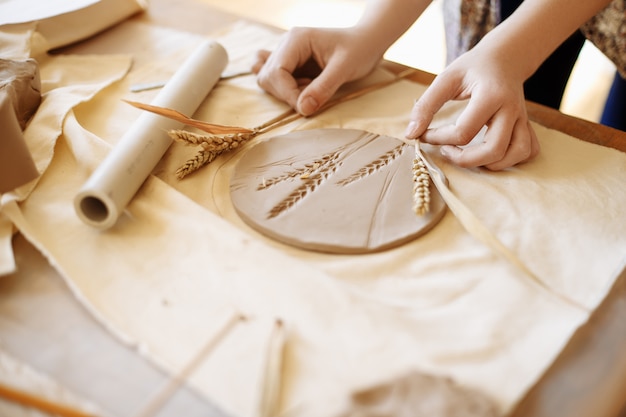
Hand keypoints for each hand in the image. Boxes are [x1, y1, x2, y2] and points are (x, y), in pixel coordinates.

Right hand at [253, 27, 382, 115]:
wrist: (367, 43)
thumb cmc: (359, 50)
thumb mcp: (345, 68)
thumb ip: (323, 88)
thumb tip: (302, 109)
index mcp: (296, 39)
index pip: (276, 72)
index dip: (289, 94)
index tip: (307, 107)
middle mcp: (286, 44)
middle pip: (268, 77)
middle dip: (287, 94)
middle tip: (312, 96)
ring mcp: (285, 53)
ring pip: (267, 80)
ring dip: (285, 92)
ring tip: (310, 89)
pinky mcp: (290, 63)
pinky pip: (271, 76)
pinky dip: (281, 88)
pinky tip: (301, 87)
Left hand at [405, 45, 539, 170]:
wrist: (504, 57)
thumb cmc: (472, 68)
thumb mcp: (446, 79)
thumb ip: (426, 106)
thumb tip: (411, 134)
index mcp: (490, 96)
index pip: (463, 132)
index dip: (439, 139)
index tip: (425, 134)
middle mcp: (511, 109)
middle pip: (493, 150)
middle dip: (465, 159)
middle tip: (447, 150)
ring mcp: (522, 119)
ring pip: (516, 154)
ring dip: (491, 164)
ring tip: (469, 155)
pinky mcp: (527, 125)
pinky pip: (530, 151)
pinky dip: (513, 160)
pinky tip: (493, 153)